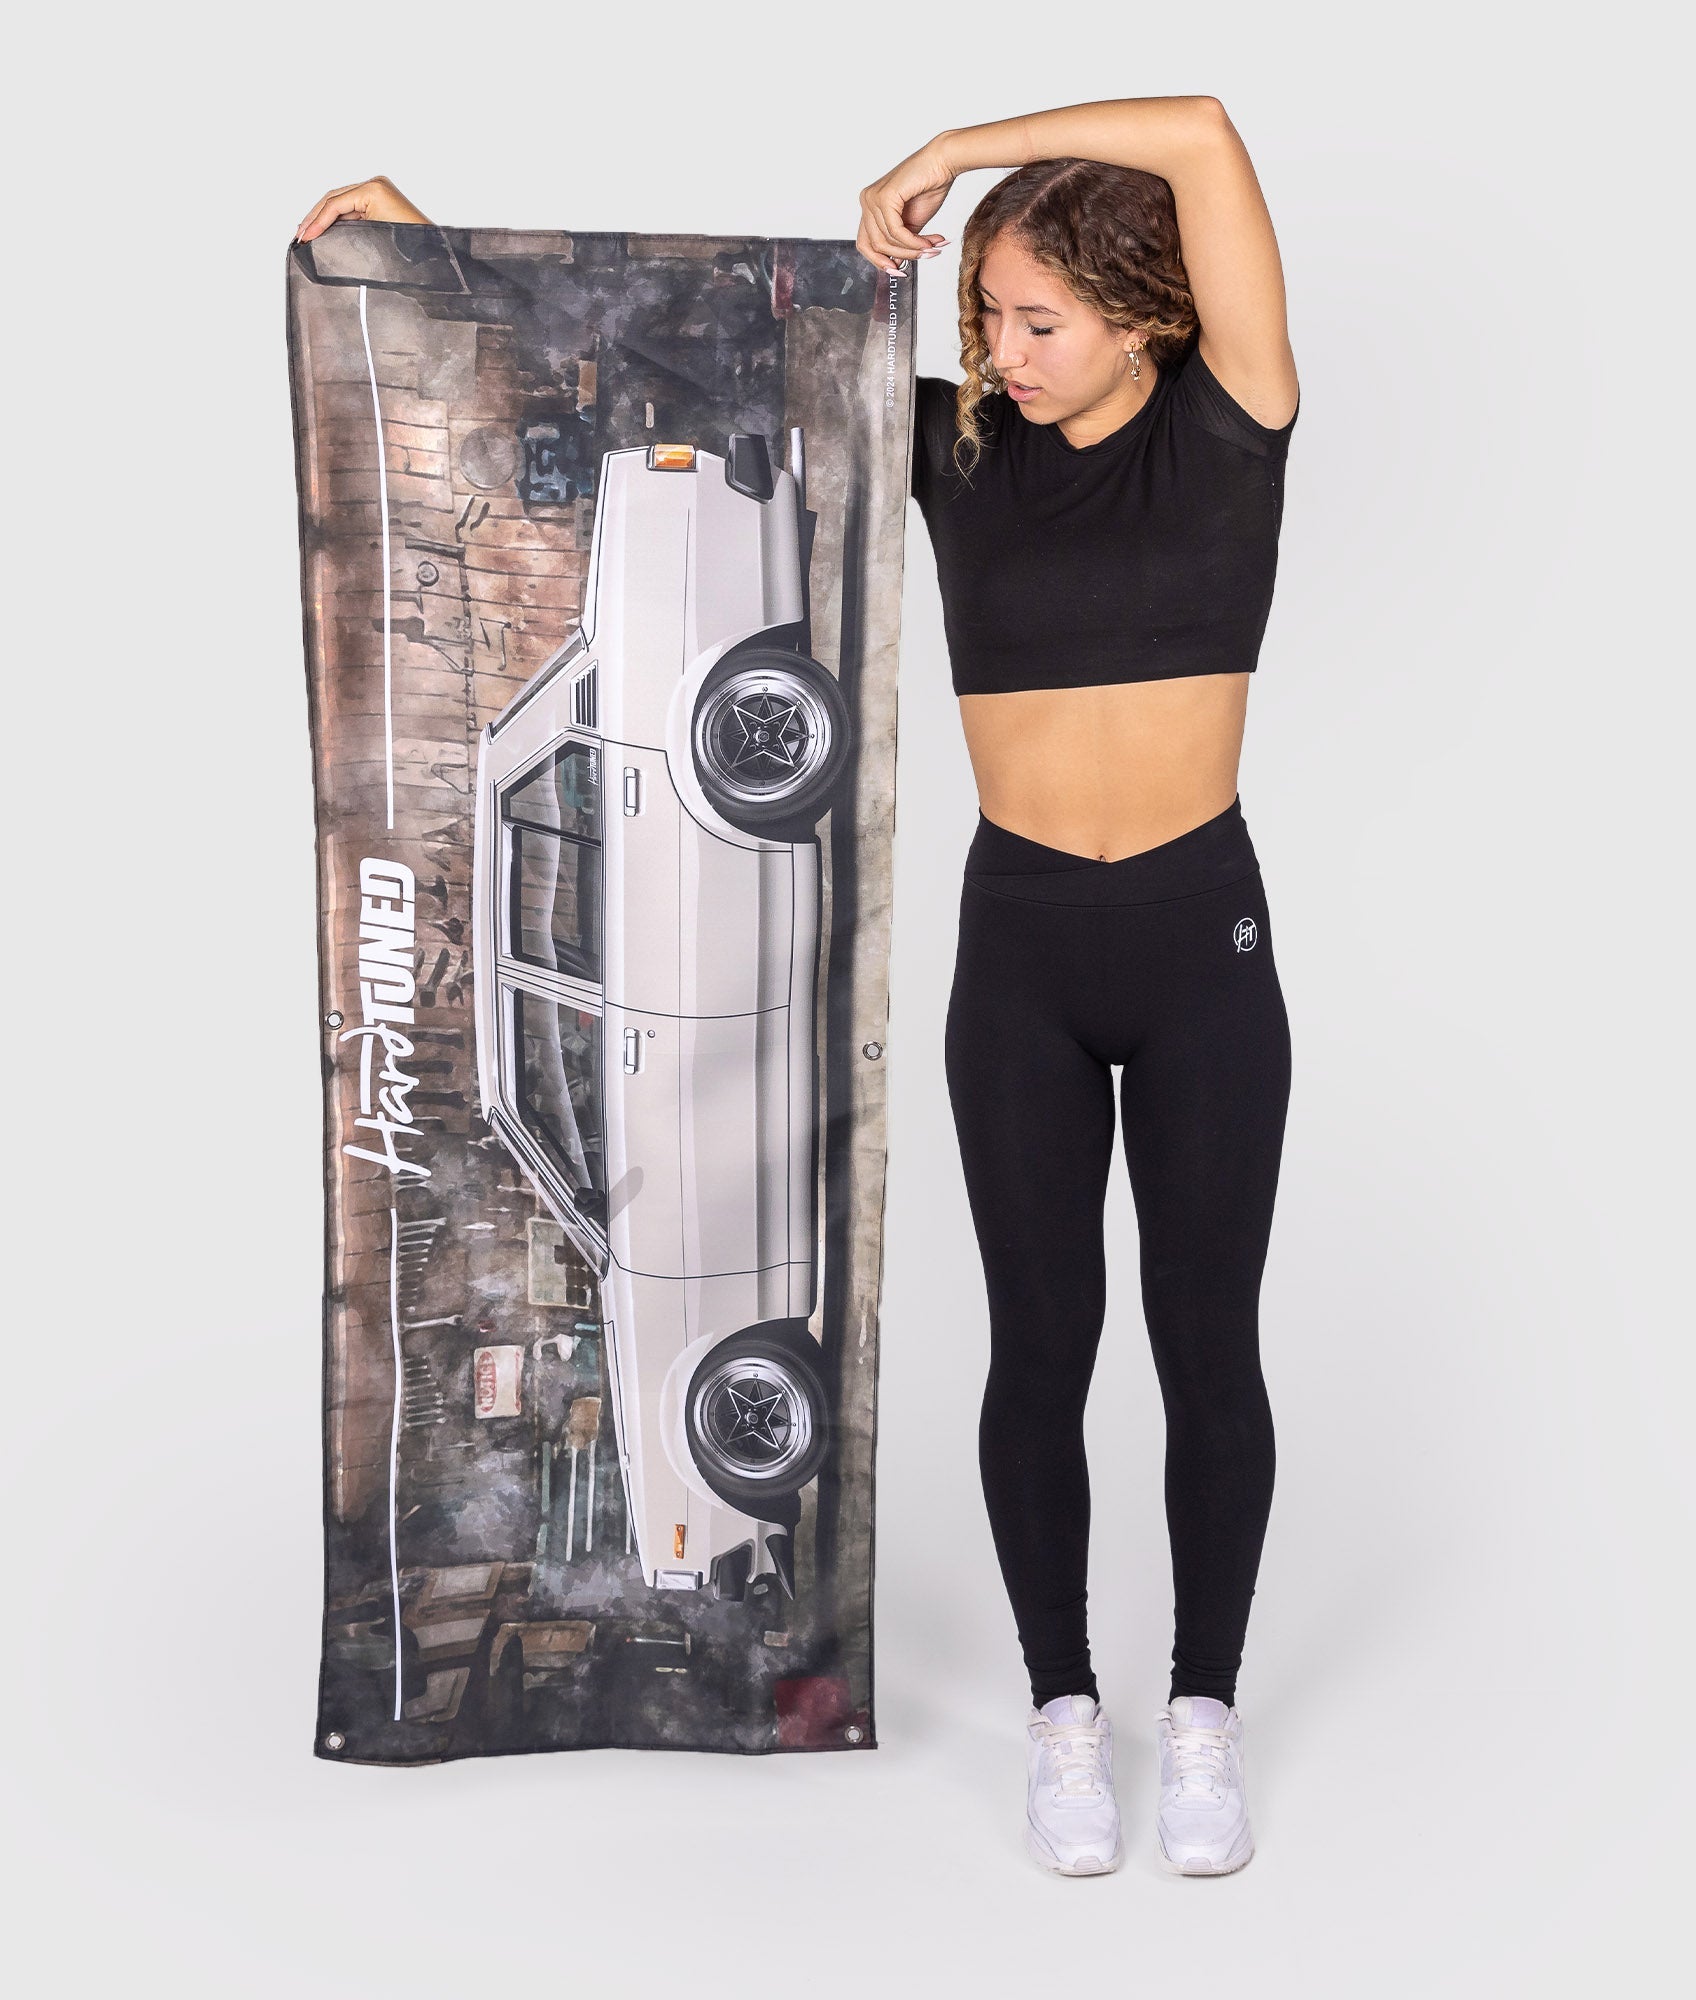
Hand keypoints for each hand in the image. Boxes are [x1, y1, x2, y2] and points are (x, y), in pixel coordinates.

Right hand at [294, 175, 431, 242]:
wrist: (435, 253)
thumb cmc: (413, 247)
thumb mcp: (374, 238)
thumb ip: (346, 231)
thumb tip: (323, 234)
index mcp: (374, 190)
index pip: (335, 204)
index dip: (317, 221)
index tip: (304, 237)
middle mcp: (375, 184)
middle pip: (334, 198)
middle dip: (315, 217)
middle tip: (300, 234)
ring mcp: (378, 190)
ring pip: (340, 201)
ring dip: (322, 217)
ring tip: (307, 232)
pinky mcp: (380, 199)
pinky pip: (351, 206)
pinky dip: (336, 218)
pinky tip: (324, 228)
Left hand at [857, 139, 954, 272]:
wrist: (943, 162)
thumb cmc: (929, 187)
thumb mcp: (911, 224)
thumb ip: (900, 242)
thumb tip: (895, 266)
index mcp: (870, 207)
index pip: (865, 244)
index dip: (880, 262)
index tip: (899, 272)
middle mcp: (866, 201)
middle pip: (875, 246)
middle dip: (901, 257)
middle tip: (924, 258)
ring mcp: (872, 198)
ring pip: (886, 242)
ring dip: (912, 250)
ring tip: (932, 249)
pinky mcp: (884, 197)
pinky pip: (896, 232)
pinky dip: (913, 242)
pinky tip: (928, 243)